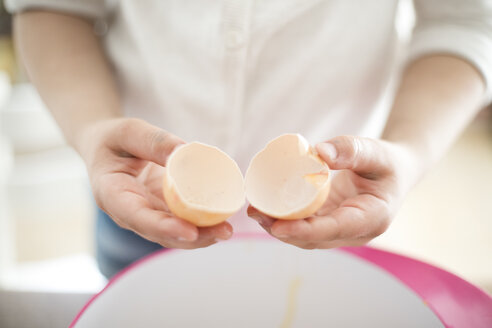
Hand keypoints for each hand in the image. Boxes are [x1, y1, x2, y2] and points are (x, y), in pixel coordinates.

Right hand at [78, 118, 232, 248]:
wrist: (105, 147)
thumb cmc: (113, 138)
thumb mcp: (128, 131)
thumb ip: (154, 141)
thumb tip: (185, 151)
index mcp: (112, 194)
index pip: (137, 217)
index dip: (164, 227)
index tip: (191, 232)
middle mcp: (128, 212)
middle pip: (160, 233)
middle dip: (192, 238)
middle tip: (223, 232)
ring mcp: (146, 214)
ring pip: (173, 233)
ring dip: (201, 236)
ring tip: (226, 231)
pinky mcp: (160, 210)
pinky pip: (181, 221)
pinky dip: (201, 223)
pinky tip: (223, 220)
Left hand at [247, 136, 417, 248]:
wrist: (394, 172)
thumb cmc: (387, 162)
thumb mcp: (376, 152)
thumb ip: (351, 150)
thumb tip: (318, 152)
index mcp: (372, 218)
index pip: (335, 229)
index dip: (305, 230)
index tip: (278, 227)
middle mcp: (354, 231)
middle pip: (314, 238)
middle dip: (283, 230)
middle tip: (256, 213)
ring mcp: (340, 229)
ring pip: (306, 236)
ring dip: (278, 227)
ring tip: (254, 210)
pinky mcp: (328, 221)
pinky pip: (304, 225)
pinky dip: (284, 218)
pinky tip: (264, 206)